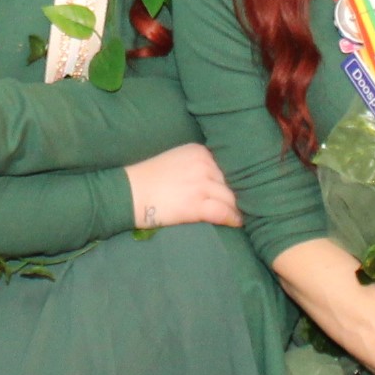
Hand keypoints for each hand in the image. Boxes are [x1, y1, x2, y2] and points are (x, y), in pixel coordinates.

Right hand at [121, 142, 241, 227]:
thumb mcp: (176, 159)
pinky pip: (224, 212)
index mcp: (199, 152)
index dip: (234, 180)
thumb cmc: (148, 178)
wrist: (128, 192)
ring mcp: (201, 184)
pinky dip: (233, 219)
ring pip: (231, 198)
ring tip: (243, 216)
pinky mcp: (197, 204)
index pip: (227, 167)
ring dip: (237, 208)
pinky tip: (236, 223)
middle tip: (246, 204)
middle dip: (238, 194)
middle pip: (231, 182)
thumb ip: (197, 165)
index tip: (241, 189)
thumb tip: (218, 180)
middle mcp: (204, 164)